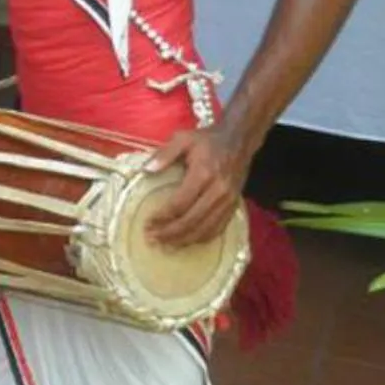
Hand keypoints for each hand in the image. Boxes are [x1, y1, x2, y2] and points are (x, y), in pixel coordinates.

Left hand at [145, 124, 248, 246]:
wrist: (238, 141)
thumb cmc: (207, 140)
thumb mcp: (183, 138)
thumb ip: (164, 154)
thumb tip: (145, 170)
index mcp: (204, 174)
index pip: (180, 203)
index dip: (163, 216)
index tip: (147, 222)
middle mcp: (218, 191)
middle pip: (192, 220)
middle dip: (170, 233)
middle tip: (152, 238)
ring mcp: (229, 201)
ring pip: (206, 228)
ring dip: (185, 240)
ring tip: (166, 245)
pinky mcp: (234, 206)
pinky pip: (218, 228)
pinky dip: (202, 238)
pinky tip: (188, 241)